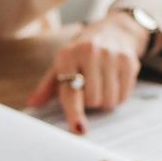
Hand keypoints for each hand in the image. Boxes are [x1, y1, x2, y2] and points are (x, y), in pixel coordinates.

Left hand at [24, 11, 147, 133]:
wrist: (113, 31)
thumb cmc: (81, 54)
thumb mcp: (61, 64)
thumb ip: (47, 87)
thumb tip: (32, 103)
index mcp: (68, 55)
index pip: (71, 91)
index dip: (75, 112)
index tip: (80, 129)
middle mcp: (90, 52)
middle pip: (92, 100)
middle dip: (90, 102)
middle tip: (89, 87)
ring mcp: (111, 55)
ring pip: (108, 100)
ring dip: (104, 101)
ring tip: (102, 84)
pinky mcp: (129, 61)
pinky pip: (123, 96)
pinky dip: (118, 96)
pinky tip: (114, 82)